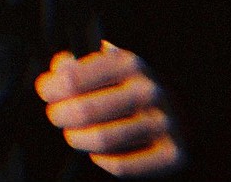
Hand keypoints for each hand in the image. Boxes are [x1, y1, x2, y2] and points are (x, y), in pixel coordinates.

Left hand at [35, 41, 182, 177]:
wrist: (182, 117)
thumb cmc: (125, 90)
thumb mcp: (104, 67)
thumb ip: (74, 67)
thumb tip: (59, 68)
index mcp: (128, 63)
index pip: (71, 79)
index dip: (50, 90)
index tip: (49, 95)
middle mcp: (150, 91)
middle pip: (83, 111)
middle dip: (60, 117)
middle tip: (59, 118)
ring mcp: (165, 123)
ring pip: (101, 140)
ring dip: (78, 140)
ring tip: (76, 135)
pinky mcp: (173, 154)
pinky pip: (122, 166)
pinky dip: (103, 161)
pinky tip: (100, 153)